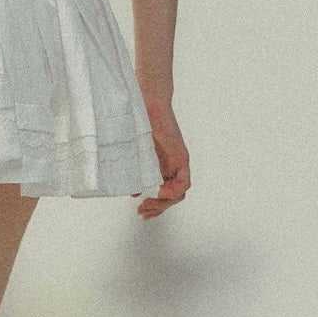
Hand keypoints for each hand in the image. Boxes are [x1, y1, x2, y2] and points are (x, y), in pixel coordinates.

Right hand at [135, 96, 190, 219]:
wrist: (147, 103)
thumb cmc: (138, 122)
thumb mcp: (135, 153)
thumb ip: (135, 171)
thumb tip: (133, 190)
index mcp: (162, 165)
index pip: (164, 192)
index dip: (155, 205)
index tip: (141, 209)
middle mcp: (172, 166)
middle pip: (172, 196)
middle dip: (157, 208)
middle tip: (143, 212)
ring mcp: (178, 162)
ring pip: (179, 192)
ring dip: (164, 203)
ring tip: (148, 206)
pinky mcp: (181, 156)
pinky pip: (184, 182)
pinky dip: (173, 191)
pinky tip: (160, 193)